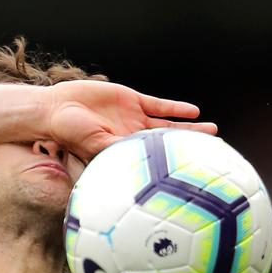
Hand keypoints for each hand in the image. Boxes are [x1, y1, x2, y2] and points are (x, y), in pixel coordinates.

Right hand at [47, 80, 215, 158]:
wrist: (58, 107)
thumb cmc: (70, 132)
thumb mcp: (93, 144)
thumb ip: (114, 149)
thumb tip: (135, 160)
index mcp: (124, 151)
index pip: (154, 159)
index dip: (173, 165)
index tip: (193, 172)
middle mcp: (133, 137)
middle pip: (169, 143)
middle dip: (190, 147)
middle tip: (214, 152)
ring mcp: (134, 118)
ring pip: (169, 125)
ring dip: (190, 128)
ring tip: (211, 130)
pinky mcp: (133, 100)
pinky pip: (159, 105)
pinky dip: (175, 108)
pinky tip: (192, 111)